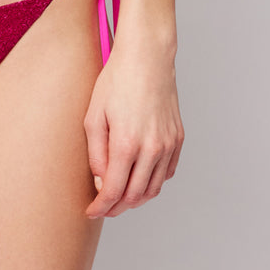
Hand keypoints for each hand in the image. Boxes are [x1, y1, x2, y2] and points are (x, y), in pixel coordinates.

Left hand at [83, 27, 183, 218]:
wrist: (147, 58)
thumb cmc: (116, 81)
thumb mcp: (93, 115)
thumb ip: (96, 154)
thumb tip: (100, 182)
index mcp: (127, 143)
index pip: (114, 190)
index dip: (101, 206)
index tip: (91, 212)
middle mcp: (152, 148)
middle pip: (135, 195)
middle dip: (117, 207)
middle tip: (103, 208)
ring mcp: (168, 145)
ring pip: (154, 188)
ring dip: (136, 198)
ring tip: (119, 197)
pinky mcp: (178, 139)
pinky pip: (167, 173)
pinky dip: (153, 182)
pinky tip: (139, 179)